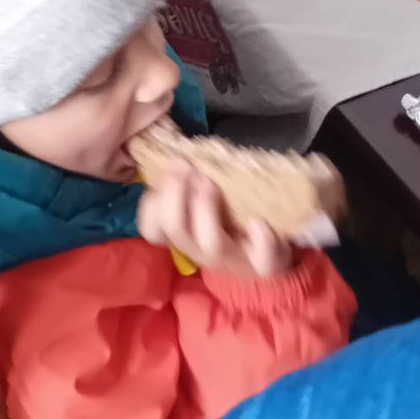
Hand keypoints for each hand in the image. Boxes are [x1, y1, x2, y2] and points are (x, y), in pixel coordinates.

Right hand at [137, 163, 292, 278]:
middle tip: (185, 167)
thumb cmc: (230, 221)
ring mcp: (231, 257)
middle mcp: (201, 249)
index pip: (153, 230)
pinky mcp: (264, 264)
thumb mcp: (205, 205)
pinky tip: (259, 222)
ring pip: (210, 242)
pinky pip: (261, 258)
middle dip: (175, 195)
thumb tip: (178, 154)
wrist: (269, 256)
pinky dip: (260, 239)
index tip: (159, 183)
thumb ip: (190, 182)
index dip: (150, 207)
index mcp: (185, 235)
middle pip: (176, 229)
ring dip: (205, 208)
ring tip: (210, 182)